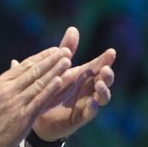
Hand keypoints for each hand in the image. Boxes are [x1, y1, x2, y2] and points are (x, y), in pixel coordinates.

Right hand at [0, 45, 71, 146]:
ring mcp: (16, 102)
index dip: (41, 57)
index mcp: (1, 82)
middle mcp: (9, 88)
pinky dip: (50, 89)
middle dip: (51, 59)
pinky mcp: (22, 116)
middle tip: (65, 51)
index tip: (53, 50)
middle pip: (34, 70)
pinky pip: (39, 100)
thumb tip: (14, 67)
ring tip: (67, 61)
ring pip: (38, 82)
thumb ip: (5, 82)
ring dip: (54, 71)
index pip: (24, 65)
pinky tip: (59, 80)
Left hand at [26, 27, 115, 141]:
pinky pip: (90, 114)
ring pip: (102, 98)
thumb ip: (66, 49)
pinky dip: (93, 109)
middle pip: (105, 81)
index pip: (99, 65)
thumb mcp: (58, 66)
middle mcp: (89, 88)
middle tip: (105, 70)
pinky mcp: (80, 117)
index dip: (106, 59)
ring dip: (103, 91)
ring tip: (99, 85)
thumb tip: (73, 28)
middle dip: (108, 75)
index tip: (111, 51)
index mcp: (84, 75)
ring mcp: (86, 103)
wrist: (36, 111)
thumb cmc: (50, 86)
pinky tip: (91, 103)